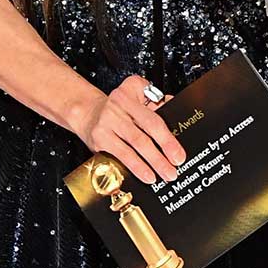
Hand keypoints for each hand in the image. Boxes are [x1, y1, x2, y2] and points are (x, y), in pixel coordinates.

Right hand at [68, 75, 186, 184]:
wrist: (88, 111)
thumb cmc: (118, 107)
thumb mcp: (137, 96)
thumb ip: (156, 103)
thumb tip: (176, 111)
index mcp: (130, 92)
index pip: (153, 119)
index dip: (167, 139)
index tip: (178, 154)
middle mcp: (117, 106)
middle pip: (143, 135)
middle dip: (160, 155)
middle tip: (173, 169)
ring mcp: (106, 123)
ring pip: (132, 147)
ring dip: (150, 164)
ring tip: (163, 174)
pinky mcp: (98, 139)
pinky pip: (120, 155)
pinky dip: (134, 167)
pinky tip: (145, 175)